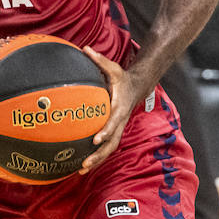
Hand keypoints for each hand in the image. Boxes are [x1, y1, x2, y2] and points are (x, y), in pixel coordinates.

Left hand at [78, 46, 138, 173]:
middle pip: (111, 143)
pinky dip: (97, 157)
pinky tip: (82, 165)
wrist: (137, 87)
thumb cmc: (122, 78)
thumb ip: (99, 60)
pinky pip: (107, 147)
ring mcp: (118, 128)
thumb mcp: (113, 68)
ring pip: (109, 149)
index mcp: (119, 108)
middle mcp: (120, 122)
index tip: (95, 139)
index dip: (105, 131)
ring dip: (97, 160)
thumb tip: (85, 48)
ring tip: (80, 170)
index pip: (112, 122)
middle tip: (84, 164)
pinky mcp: (115, 132)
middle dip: (98, 155)